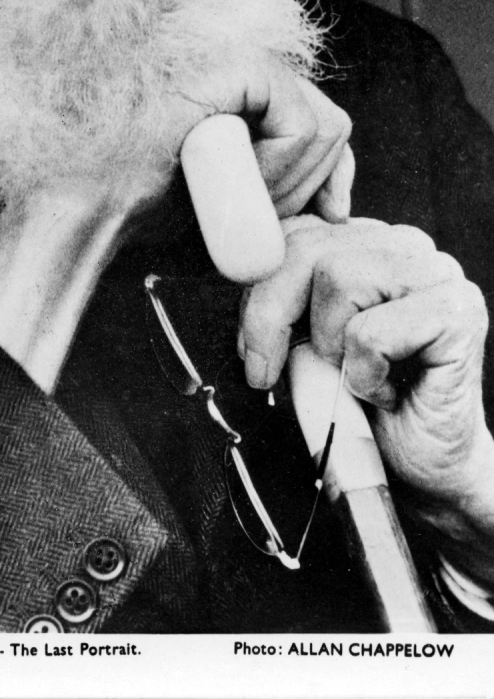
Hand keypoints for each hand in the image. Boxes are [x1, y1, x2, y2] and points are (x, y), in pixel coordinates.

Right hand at [0, 64, 353, 392]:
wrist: (82, 208)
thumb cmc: (135, 211)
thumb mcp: (224, 205)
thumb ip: (271, 190)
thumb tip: (338, 200)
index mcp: (233, 87)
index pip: (317, 116)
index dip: (331, 170)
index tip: (324, 215)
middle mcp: (236, 61)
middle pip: (327, 118)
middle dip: (312, 183)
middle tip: (266, 221)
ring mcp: (231, 55)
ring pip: (321, 123)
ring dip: (293, 183)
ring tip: (241, 206)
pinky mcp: (229, 62)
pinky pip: (299, 121)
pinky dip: (285, 168)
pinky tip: (241, 188)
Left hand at [239, 216, 493, 579]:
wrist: (425, 469)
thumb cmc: (366, 408)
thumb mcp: (305, 345)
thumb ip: (283, 306)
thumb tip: (242, 286)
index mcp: (369, 243)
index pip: (294, 232)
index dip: (259, 290)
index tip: (252, 346)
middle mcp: (407, 246)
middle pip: (308, 248)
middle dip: (271, 315)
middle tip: (266, 372)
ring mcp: (439, 274)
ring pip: (338, 276)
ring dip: (328, 345)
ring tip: (351, 378)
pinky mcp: (459, 313)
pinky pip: (371, 332)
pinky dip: (363, 375)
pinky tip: (386, 392)